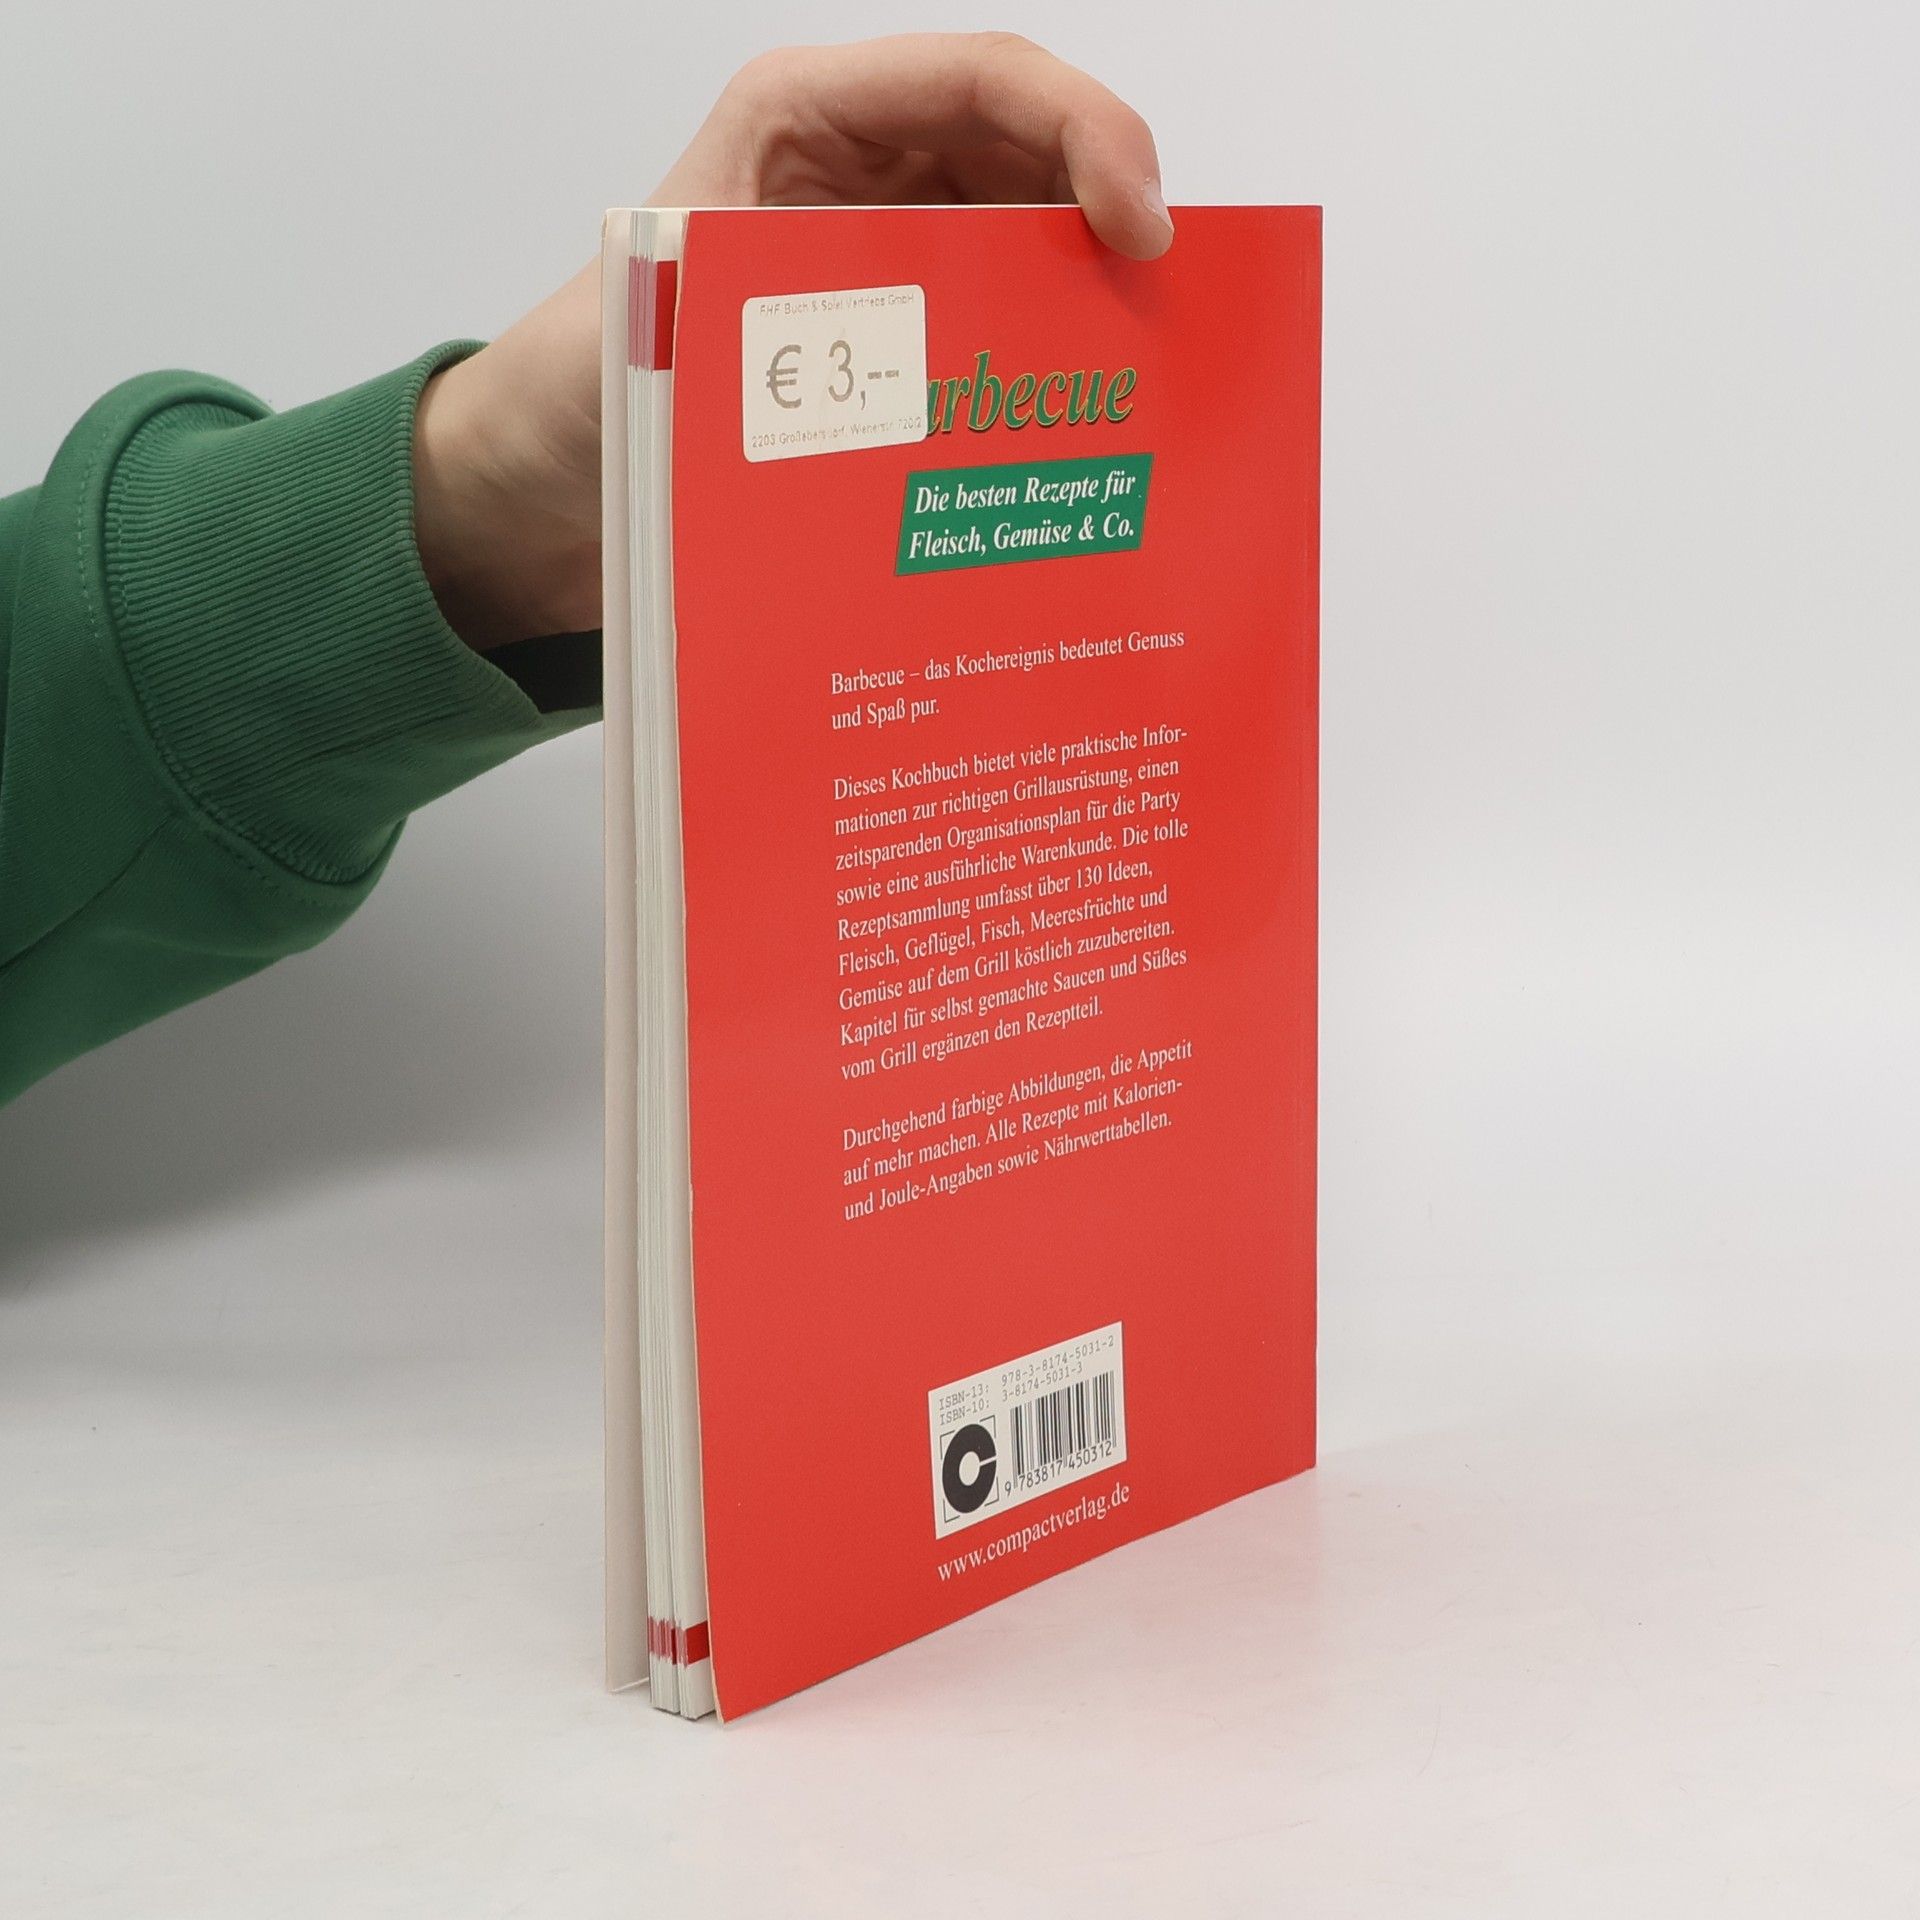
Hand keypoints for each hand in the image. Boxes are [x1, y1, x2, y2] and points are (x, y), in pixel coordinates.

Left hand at [413, 33, 1171, 648]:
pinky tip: (1074, 432)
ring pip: (1029, 251)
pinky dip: (1044, 372)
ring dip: (1085, 307)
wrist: (532, 486)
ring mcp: (882, 262)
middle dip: (1107, 225)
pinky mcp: (890, 345)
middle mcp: (857, 178)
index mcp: (802, 122)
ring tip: (1133, 386)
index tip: (1137, 230)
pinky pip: (994, 336)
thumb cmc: (571, 387)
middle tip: (1158, 323)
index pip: (980, 81)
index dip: (1084, 134)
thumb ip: (783, 326)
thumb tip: (910, 383)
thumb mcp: (665, 327)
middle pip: (1030, 157)